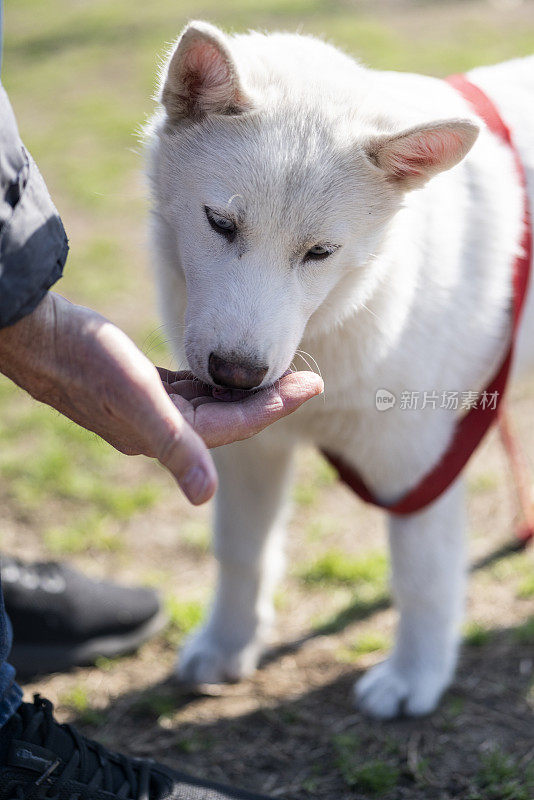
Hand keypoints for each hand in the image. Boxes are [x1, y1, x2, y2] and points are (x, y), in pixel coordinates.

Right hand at [0, 293, 322, 503]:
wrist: (38, 336)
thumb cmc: (84, 358)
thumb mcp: (134, 395)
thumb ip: (173, 444)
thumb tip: (205, 497)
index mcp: (166, 435)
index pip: (237, 425)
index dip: (278, 406)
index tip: (314, 386)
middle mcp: (162, 430)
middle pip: (231, 419)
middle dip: (271, 399)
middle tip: (310, 378)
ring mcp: (152, 411)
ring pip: (213, 407)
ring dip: (246, 392)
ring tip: (280, 374)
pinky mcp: (141, 390)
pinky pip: (190, 393)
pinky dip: (214, 385)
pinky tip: (226, 374)